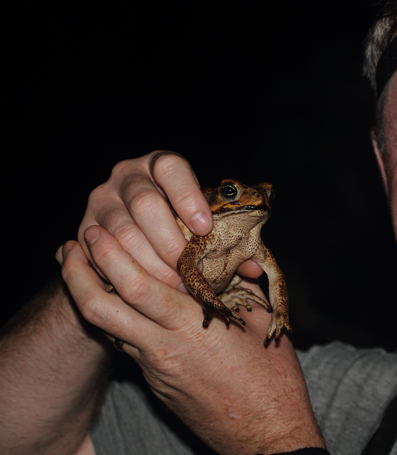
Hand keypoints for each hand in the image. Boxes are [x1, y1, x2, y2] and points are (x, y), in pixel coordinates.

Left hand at [60, 227, 324, 453]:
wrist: (266, 436)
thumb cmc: (272, 380)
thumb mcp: (260, 320)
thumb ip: (238, 282)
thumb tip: (230, 253)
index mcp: (192, 328)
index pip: (136, 287)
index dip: (109, 256)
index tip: (98, 231)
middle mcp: (163, 349)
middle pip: (101, 309)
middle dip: (77, 274)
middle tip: (70, 246)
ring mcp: (154, 371)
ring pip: (107, 329)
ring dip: (88, 295)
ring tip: (83, 268)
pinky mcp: (156, 384)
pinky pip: (126, 345)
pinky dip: (115, 318)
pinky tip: (122, 302)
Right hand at [78, 150, 263, 289]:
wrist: (133, 238)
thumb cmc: (180, 227)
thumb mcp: (203, 225)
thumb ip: (228, 239)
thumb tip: (253, 267)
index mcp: (161, 165)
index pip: (171, 168)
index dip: (188, 196)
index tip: (205, 226)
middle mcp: (127, 176)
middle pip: (145, 204)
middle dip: (170, 244)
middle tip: (190, 273)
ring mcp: (101, 201)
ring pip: (122, 233)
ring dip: (150, 265)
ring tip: (174, 287)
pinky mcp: (84, 229)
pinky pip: (101, 254)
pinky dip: (126, 275)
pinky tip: (147, 289)